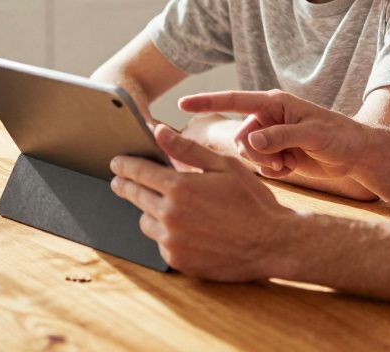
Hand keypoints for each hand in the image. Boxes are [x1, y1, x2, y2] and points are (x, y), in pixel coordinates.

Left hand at [110, 123, 296, 280]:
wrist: (272, 243)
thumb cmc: (252, 201)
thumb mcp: (223, 166)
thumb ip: (186, 148)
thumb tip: (158, 130)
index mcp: (179, 188)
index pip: (138, 171)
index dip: (124, 164)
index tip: (116, 162)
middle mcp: (170, 215)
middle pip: (134, 196)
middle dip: (125, 185)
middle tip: (120, 181)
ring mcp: (172, 241)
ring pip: (145, 221)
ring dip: (148, 211)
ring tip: (160, 205)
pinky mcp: (178, 260)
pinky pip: (160, 242)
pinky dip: (166, 233)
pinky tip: (182, 228)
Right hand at [179, 90, 367, 181]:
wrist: (356, 155)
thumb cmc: (340, 137)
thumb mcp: (312, 135)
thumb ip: (281, 136)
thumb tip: (250, 141)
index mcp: (274, 103)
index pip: (234, 100)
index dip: (206, 101)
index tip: (182, 104)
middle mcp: (269, 118)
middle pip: (240, 136)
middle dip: (254, 153)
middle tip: (279, 162)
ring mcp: (271, 136)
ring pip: (247, 153)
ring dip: (264, 164)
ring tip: (287, 165)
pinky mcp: (276, 154)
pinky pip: (259, 165)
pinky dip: (272, 171)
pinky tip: (290, 169)